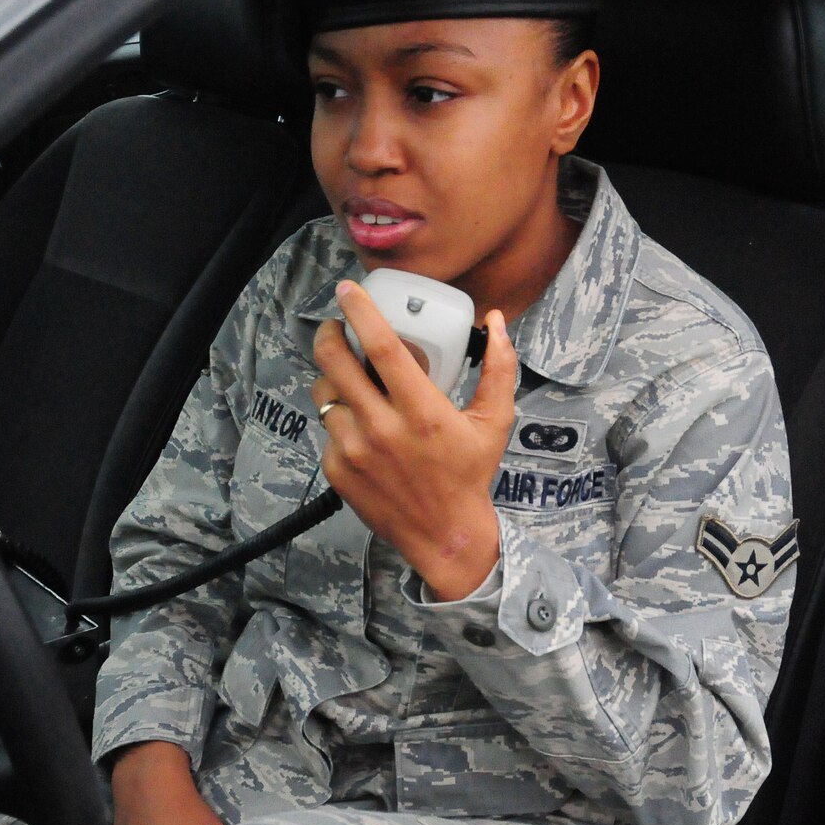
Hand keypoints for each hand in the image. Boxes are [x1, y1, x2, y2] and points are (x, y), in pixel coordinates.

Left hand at [311, 281, 517, 599]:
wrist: (443, 535)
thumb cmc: (469, 474)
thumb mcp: (494, 422)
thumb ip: (499, 369)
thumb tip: (496, 320)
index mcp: (422, 411)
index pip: (381, 347)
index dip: (360, 311)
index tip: (348, 288)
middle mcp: (382, 428)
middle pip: (336, 362)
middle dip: (329, 334)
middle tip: (336, 326)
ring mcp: (354, 450)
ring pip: (325, 393)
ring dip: (333, 378)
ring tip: (350, 379)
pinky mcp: (337, 469)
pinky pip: (327, 427)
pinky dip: (340, 418)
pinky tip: (360, 424)